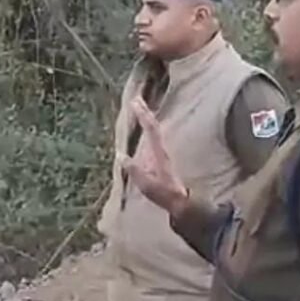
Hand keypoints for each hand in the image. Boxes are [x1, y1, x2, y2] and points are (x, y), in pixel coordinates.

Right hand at [120, 97, 189, 214]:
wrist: (178, 201)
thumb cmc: (163, 194)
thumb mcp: (146, 184)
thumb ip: (134, 169)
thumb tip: (120, 156)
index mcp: (159, 153)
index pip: (151, 129)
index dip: (143, 115)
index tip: (135, 101)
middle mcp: (160, 150)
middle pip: (153, 126)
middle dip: (144, 112)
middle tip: (135, 99)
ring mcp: (160, 154)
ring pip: (153, 132)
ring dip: (145, 120)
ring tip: (136, 110)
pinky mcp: (158, 160)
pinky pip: (151, 140)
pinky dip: (145, 131)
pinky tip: (141, 131)